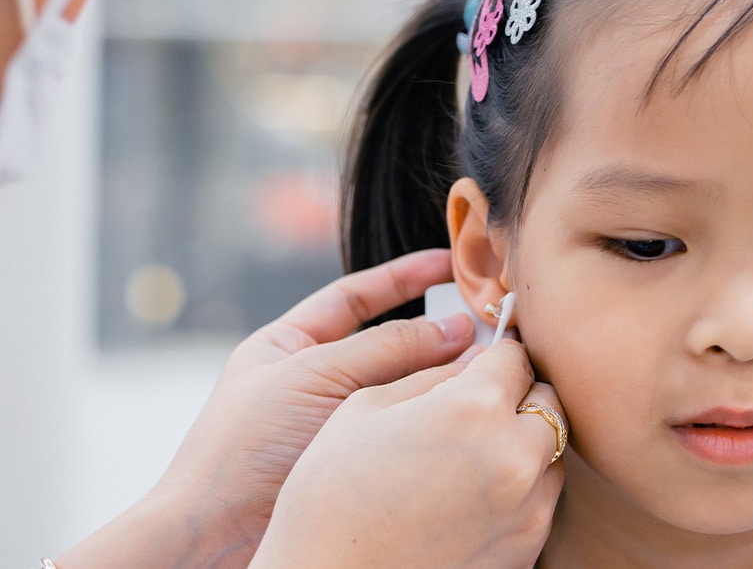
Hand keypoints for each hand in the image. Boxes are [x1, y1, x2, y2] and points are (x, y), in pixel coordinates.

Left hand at [56, 249, 475, 567]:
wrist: (217, 535)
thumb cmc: (243, 448)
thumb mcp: (314, 375)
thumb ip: (388, 348)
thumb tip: (459, 330)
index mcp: (290, 344)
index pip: (355, 298)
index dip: (403, 278)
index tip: (450, 262)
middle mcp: (317, 380)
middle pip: (390, 342)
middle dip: (436, 330)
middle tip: (488, 320)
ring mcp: (341, 423)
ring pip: (405, 387)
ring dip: (445, 374)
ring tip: (490, 362)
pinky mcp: (362, 463)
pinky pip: (409, 429)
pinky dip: (439, 414)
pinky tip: (468, 405)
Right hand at [250, 340, 566, 568]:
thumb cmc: (331, 501)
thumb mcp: (363, 410)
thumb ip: (429, 374)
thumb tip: (471, 357)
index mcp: (474, 407)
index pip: (514, 357)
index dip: (497, 354)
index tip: (486, 361)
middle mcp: (515, 454)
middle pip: (548, 401)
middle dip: (519, 395)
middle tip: (481, 407)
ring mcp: (528, 506)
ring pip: (550, 452)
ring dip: (523, 443)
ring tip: (471, 458)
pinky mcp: (529, 547)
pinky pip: (540, 500)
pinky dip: (519, 489)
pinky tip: (472, 498)